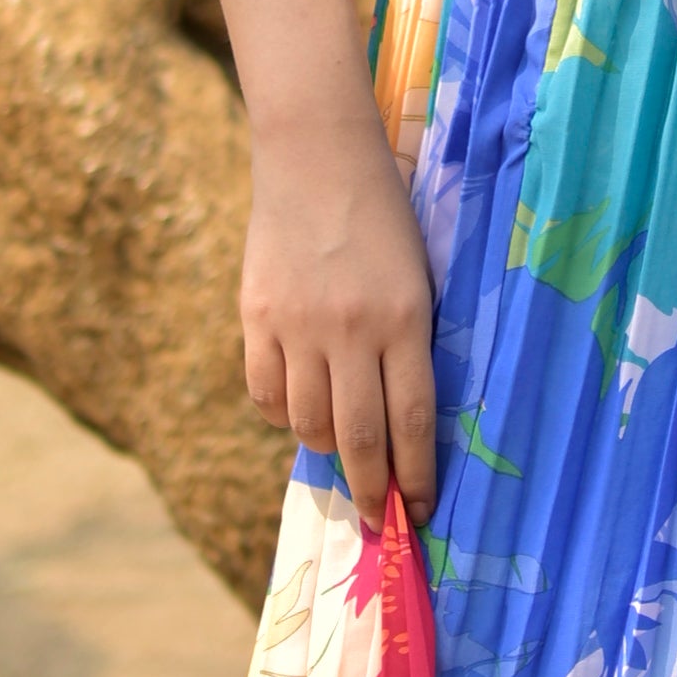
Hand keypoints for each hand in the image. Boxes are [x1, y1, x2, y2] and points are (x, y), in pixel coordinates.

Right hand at [239, 118, 437, 520]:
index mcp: (404, 320)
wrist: (317, 156)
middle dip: (371, 489)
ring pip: (308, 422)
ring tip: (340, 450)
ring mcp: (299, 326)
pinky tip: (296, 409)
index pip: (413, 420)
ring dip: (327, 448)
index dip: (418, 475)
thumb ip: (406, 345)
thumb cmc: (383, 217)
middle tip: (375, 520)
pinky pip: (265, 393)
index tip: (419, 513)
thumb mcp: (415, 278)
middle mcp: (352, 330)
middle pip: (361, 436)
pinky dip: (280, 414)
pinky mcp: (257, 317)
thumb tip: (397, 424)